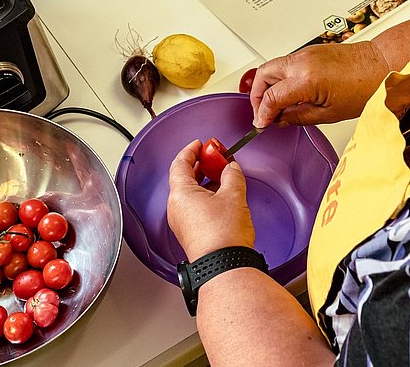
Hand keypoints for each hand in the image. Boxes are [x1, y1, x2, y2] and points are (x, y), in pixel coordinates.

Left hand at [166, 140, 254, 260]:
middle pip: (183, 178)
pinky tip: (222, 196)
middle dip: (200, 165)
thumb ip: (232, 175)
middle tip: (215, 157)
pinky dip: (205, 197)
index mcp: (180, 193)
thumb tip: (231, 168)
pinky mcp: (190, 233)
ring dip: (204, 182)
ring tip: (223, 176)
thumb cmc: (224, 235)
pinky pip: (194, 207)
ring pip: (190, 194)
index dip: (191, 150)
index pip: (180, 163)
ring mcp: (181, 222)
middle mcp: (176, 207)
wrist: (224, 266)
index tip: (200, 144)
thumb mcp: (234, 195)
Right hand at [249, 41, 388, 127]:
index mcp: (306, 79)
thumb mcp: (329, 113)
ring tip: (275, 104)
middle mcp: (302, 62)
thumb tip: (281, 119)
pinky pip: (285, 63)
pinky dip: (280, 78)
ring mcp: (305, 53)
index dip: (262, 113)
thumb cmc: (365, 87)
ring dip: (267, 85)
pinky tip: (288, 92)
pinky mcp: (310, 51)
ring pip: (272, 67)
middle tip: (263, 112)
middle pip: (262, 75)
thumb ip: (299, 116)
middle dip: (257, 95)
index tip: (262, 123)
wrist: (382, 65)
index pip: (270, 97)